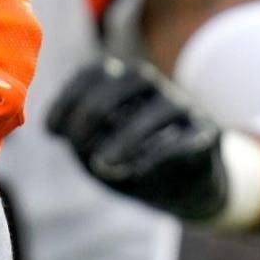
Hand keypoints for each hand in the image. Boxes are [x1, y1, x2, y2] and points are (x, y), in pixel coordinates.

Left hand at [45, 55, 227, 220]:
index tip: (51, 132)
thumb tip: (55, 128)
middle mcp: (156, 88)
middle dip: (95, 110)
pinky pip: (186, 139)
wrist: (188, 186)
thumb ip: (79, 136)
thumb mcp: (99, 148)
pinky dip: (158, 154)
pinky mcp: (207, 135)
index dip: (70, 98)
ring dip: (126, 136)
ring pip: (159, 109)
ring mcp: (185, 109)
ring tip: (102, 164)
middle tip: (76, 144)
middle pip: (128, 79)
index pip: (96, 72)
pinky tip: (137, 172)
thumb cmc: (133, 161)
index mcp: (124, 82)